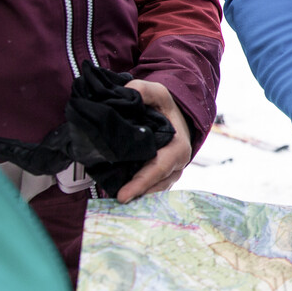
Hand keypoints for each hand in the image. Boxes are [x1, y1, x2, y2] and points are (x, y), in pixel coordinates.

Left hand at [116, 79, 191, 202]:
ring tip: (112, 199)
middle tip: (112, 200)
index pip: (158, 169)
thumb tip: (127, 92)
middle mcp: (177, 166)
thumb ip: (144, 90)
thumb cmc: (167, 107)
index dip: (141, 183)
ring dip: (135, 195)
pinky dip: (136, 192)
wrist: (177, 116)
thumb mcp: (159, 93)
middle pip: (155, 185)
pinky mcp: (161, 178)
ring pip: (152, 190)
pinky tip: (118, 192)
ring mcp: (170, 174)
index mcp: (178, 148)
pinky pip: (149, 188)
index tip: (122, 195)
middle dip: (135, 193)